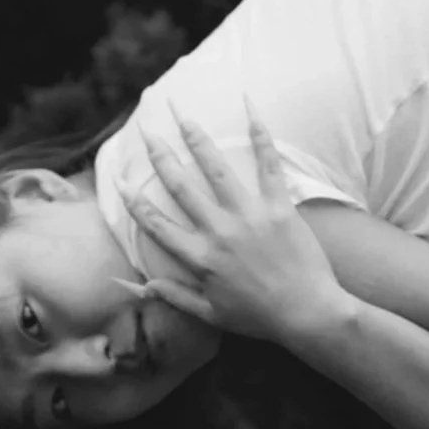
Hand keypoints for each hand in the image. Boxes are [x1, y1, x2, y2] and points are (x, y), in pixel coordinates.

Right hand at [124, 103, 350, 351]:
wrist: (307, 314)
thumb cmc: (260, 318)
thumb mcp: (212, 314)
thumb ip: (176, 297)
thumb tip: (144, 286)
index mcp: (200, 258)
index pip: (158, 225)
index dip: (136, 203)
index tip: (121, 181)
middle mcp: (219, 232)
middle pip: (182, 187)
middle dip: (161, 156)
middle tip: (147, 131)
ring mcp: (249, 216)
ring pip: (217, 170)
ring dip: (197, 140)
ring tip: (183, 116)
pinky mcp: (278, 208)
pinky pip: (268, 167)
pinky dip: (261, 137)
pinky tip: (251, 111)